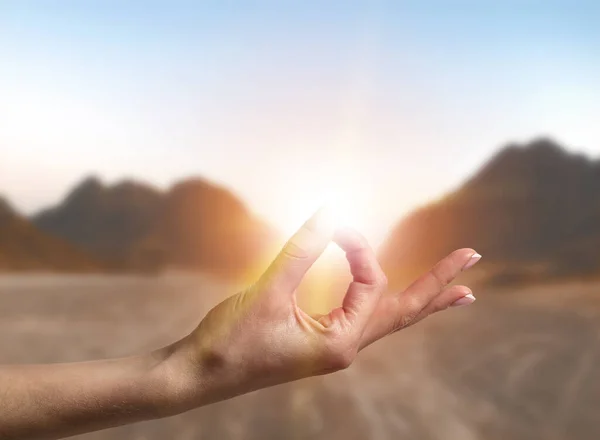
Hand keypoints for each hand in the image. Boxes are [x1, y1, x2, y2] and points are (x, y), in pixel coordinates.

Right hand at [164, 208, 479, 409]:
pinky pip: (365, 320)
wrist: (200, 374)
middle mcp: (345, 348)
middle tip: (473, 260)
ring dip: (422, 301)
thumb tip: (333, 210)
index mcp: (340, 343)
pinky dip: (388, 306)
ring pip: (389, 320)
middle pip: (405, 313)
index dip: (356, 247)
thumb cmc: (231, 339)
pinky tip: (397, 302)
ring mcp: (334, 347)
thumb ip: (302, 249)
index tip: (334, 226)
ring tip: (459, 293)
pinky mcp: (319, 342)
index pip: (369, 283)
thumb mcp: (268, 290)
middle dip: (438, 285)